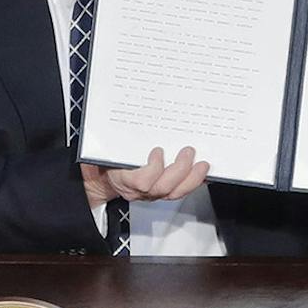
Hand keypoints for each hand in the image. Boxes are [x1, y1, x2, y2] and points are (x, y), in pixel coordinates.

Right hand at [82, 146, 209, 207]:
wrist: (103, 178)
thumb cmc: (107, 161)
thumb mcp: (106, 149)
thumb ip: (115, 139)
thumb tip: (129, 113)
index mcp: (123, 178)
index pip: (141, 181)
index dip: (153, 169)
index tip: (158, 150)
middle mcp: (139, 190)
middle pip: (162, 188)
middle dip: (180, 170)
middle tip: (188, 151)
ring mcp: (152, 194)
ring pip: (174, 193)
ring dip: (192, 179)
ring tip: (203, 164)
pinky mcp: (163, 192)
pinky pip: (180, 191)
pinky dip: (194, 182)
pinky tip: (204, 173)